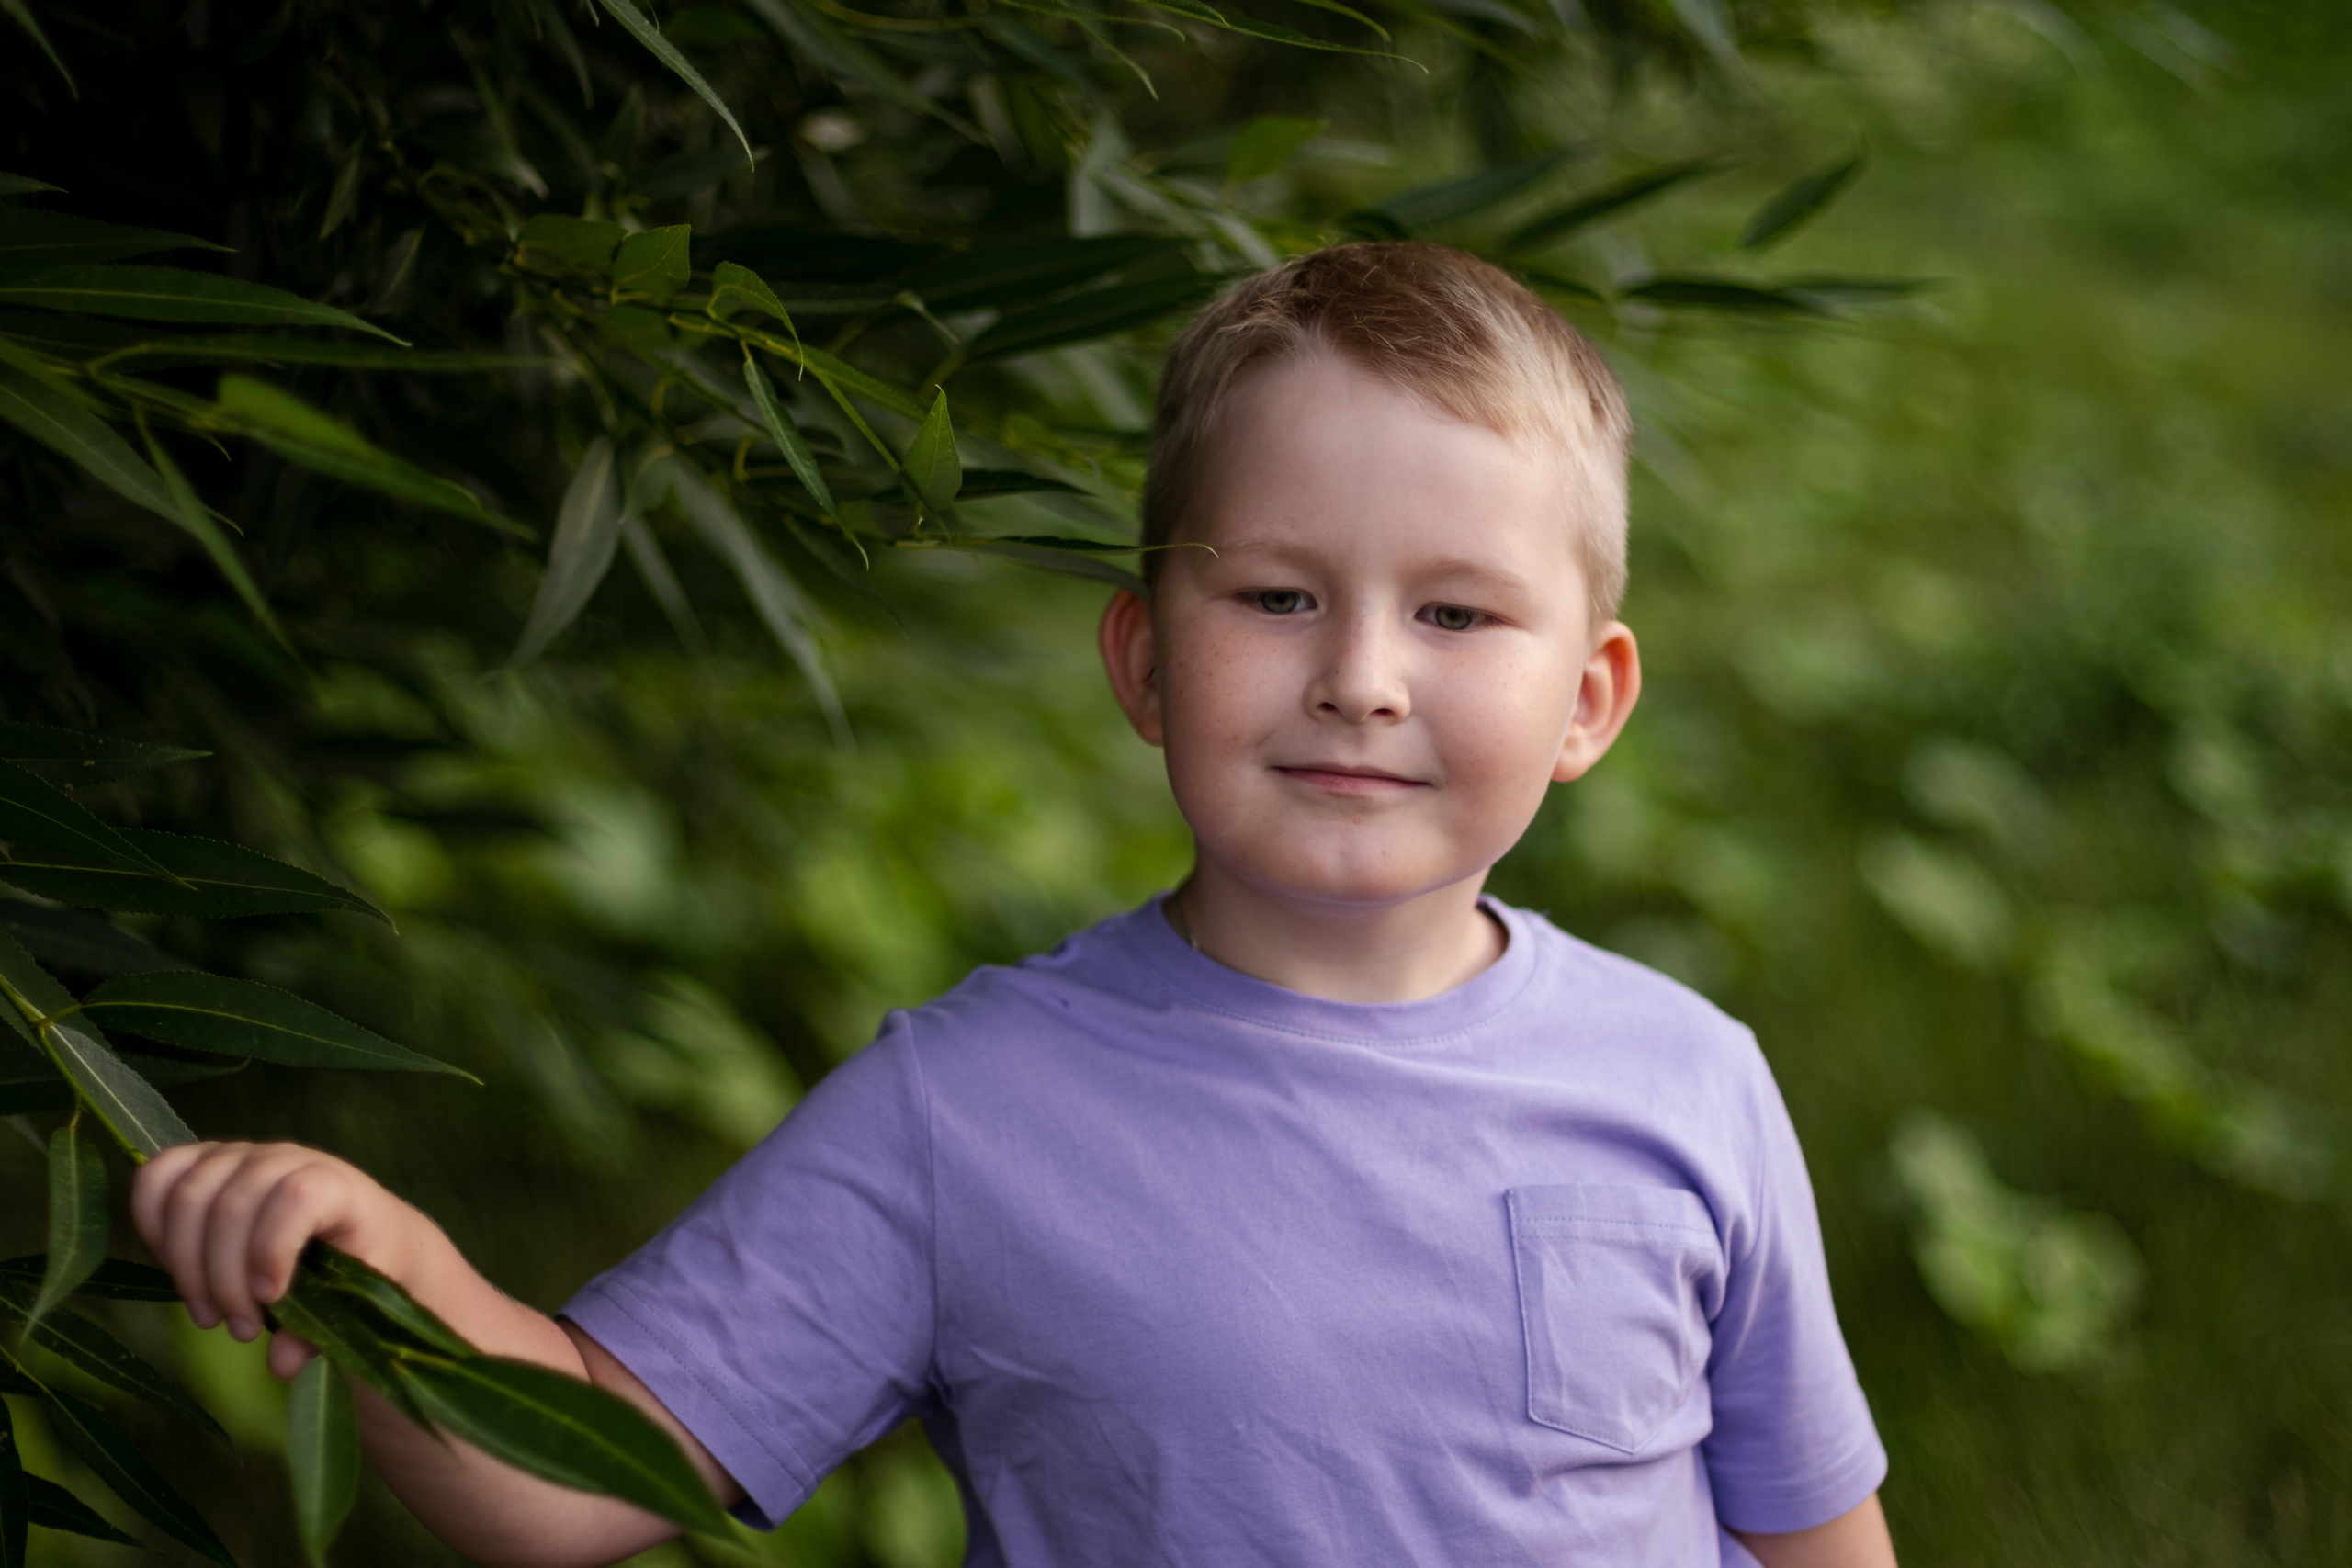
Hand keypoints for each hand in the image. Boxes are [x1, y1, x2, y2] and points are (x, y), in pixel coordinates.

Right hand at [131, 1141, 427, 1378]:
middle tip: (242, 1329)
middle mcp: (286, 1159)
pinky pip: (156, 1177)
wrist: (352, 1229)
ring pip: (188, 1198)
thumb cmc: (356, 1264)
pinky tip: (174, 1266)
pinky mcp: (203, 1162)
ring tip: (211, 1316)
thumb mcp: (353, 1299)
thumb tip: (281, 1362)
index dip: (272, 1249)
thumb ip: (317, 1330)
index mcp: (336, 1185)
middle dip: (225, 1281)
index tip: (270, 1298)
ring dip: (187, 1268)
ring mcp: (240, 1155)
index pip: (296, 1196)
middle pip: (231, 1208)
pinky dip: (152, 1226)